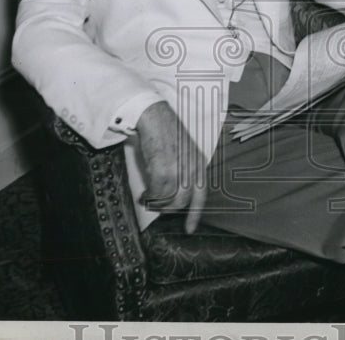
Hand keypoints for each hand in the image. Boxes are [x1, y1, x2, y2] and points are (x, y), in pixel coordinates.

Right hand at [135, 101, 206, 232]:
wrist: (154, 116)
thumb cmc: (165, 131)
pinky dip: (148, 197)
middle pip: (181, 201)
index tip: (189, 229)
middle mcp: (191, 167)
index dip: (194, 214)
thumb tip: (174, 194)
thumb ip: (183, 171)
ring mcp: (178, 169)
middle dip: (167, 208)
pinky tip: (143, 195)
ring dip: (155, 203)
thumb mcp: (183, 151)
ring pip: (168, 199)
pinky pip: (156, 193)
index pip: (200, 195)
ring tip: (147, 199)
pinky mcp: (163, 168)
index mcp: (199, 163)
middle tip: (156, 206)